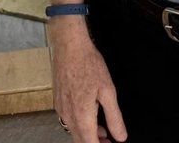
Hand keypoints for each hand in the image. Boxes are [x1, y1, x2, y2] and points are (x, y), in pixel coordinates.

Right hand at [50, 24, 125, 142]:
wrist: (69, 46)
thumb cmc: (89, 65)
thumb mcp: (108, 91)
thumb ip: (114, 117)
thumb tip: (120, 136)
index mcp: (81, 117)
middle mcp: (68, 117)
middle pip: (81, 141)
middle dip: (95, 142)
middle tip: (109, 139)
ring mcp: (61, 109)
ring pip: (74, 131)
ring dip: (88, 134)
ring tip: (103, 129)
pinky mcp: (58, 101)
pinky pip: (68, 120)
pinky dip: (80, 124)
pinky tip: (90, 114)